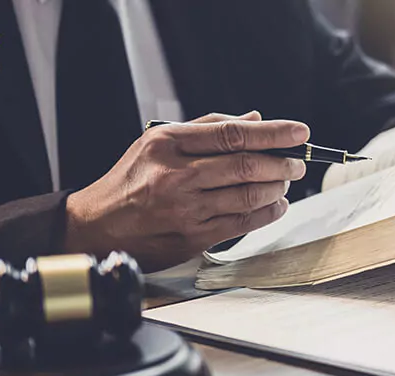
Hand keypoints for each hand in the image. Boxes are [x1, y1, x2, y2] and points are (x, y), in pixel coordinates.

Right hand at [63, 111, 308, 271]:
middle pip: (246, 165)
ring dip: (276, 188)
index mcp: (168, 143)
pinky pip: (241, 224)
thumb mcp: (157, 142)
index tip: (299, 131)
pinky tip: (275, 206)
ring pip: (248, 196)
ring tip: (285, 182)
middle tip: (297, 162)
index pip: (233, 133)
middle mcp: (176, 175)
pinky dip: (266, 213)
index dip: (273, 132)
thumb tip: (254, 118)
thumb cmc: (130, 181)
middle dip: (281, 163)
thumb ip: (206, 128)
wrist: (96, 226)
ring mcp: (185, 209)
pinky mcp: (192, 237)